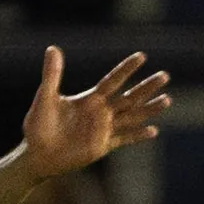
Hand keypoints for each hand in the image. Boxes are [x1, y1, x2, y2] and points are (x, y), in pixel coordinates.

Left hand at [19, 46, 169, 180]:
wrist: (36, 154)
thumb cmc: (38, 125)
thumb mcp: (45, 98)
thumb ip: (52, 75)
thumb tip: (52, 48)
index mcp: (89, 99)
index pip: (113, 80)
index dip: (126, 69)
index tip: (142, 56)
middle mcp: (100, 112)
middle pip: (129, 97)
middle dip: (146, 87)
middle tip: (165, 76)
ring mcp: (103, 129)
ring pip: (132, 117)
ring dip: (149, 109)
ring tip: (167, 100)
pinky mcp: (101, 146)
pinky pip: (124, 139)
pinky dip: (138, 136)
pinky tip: (153, 131)